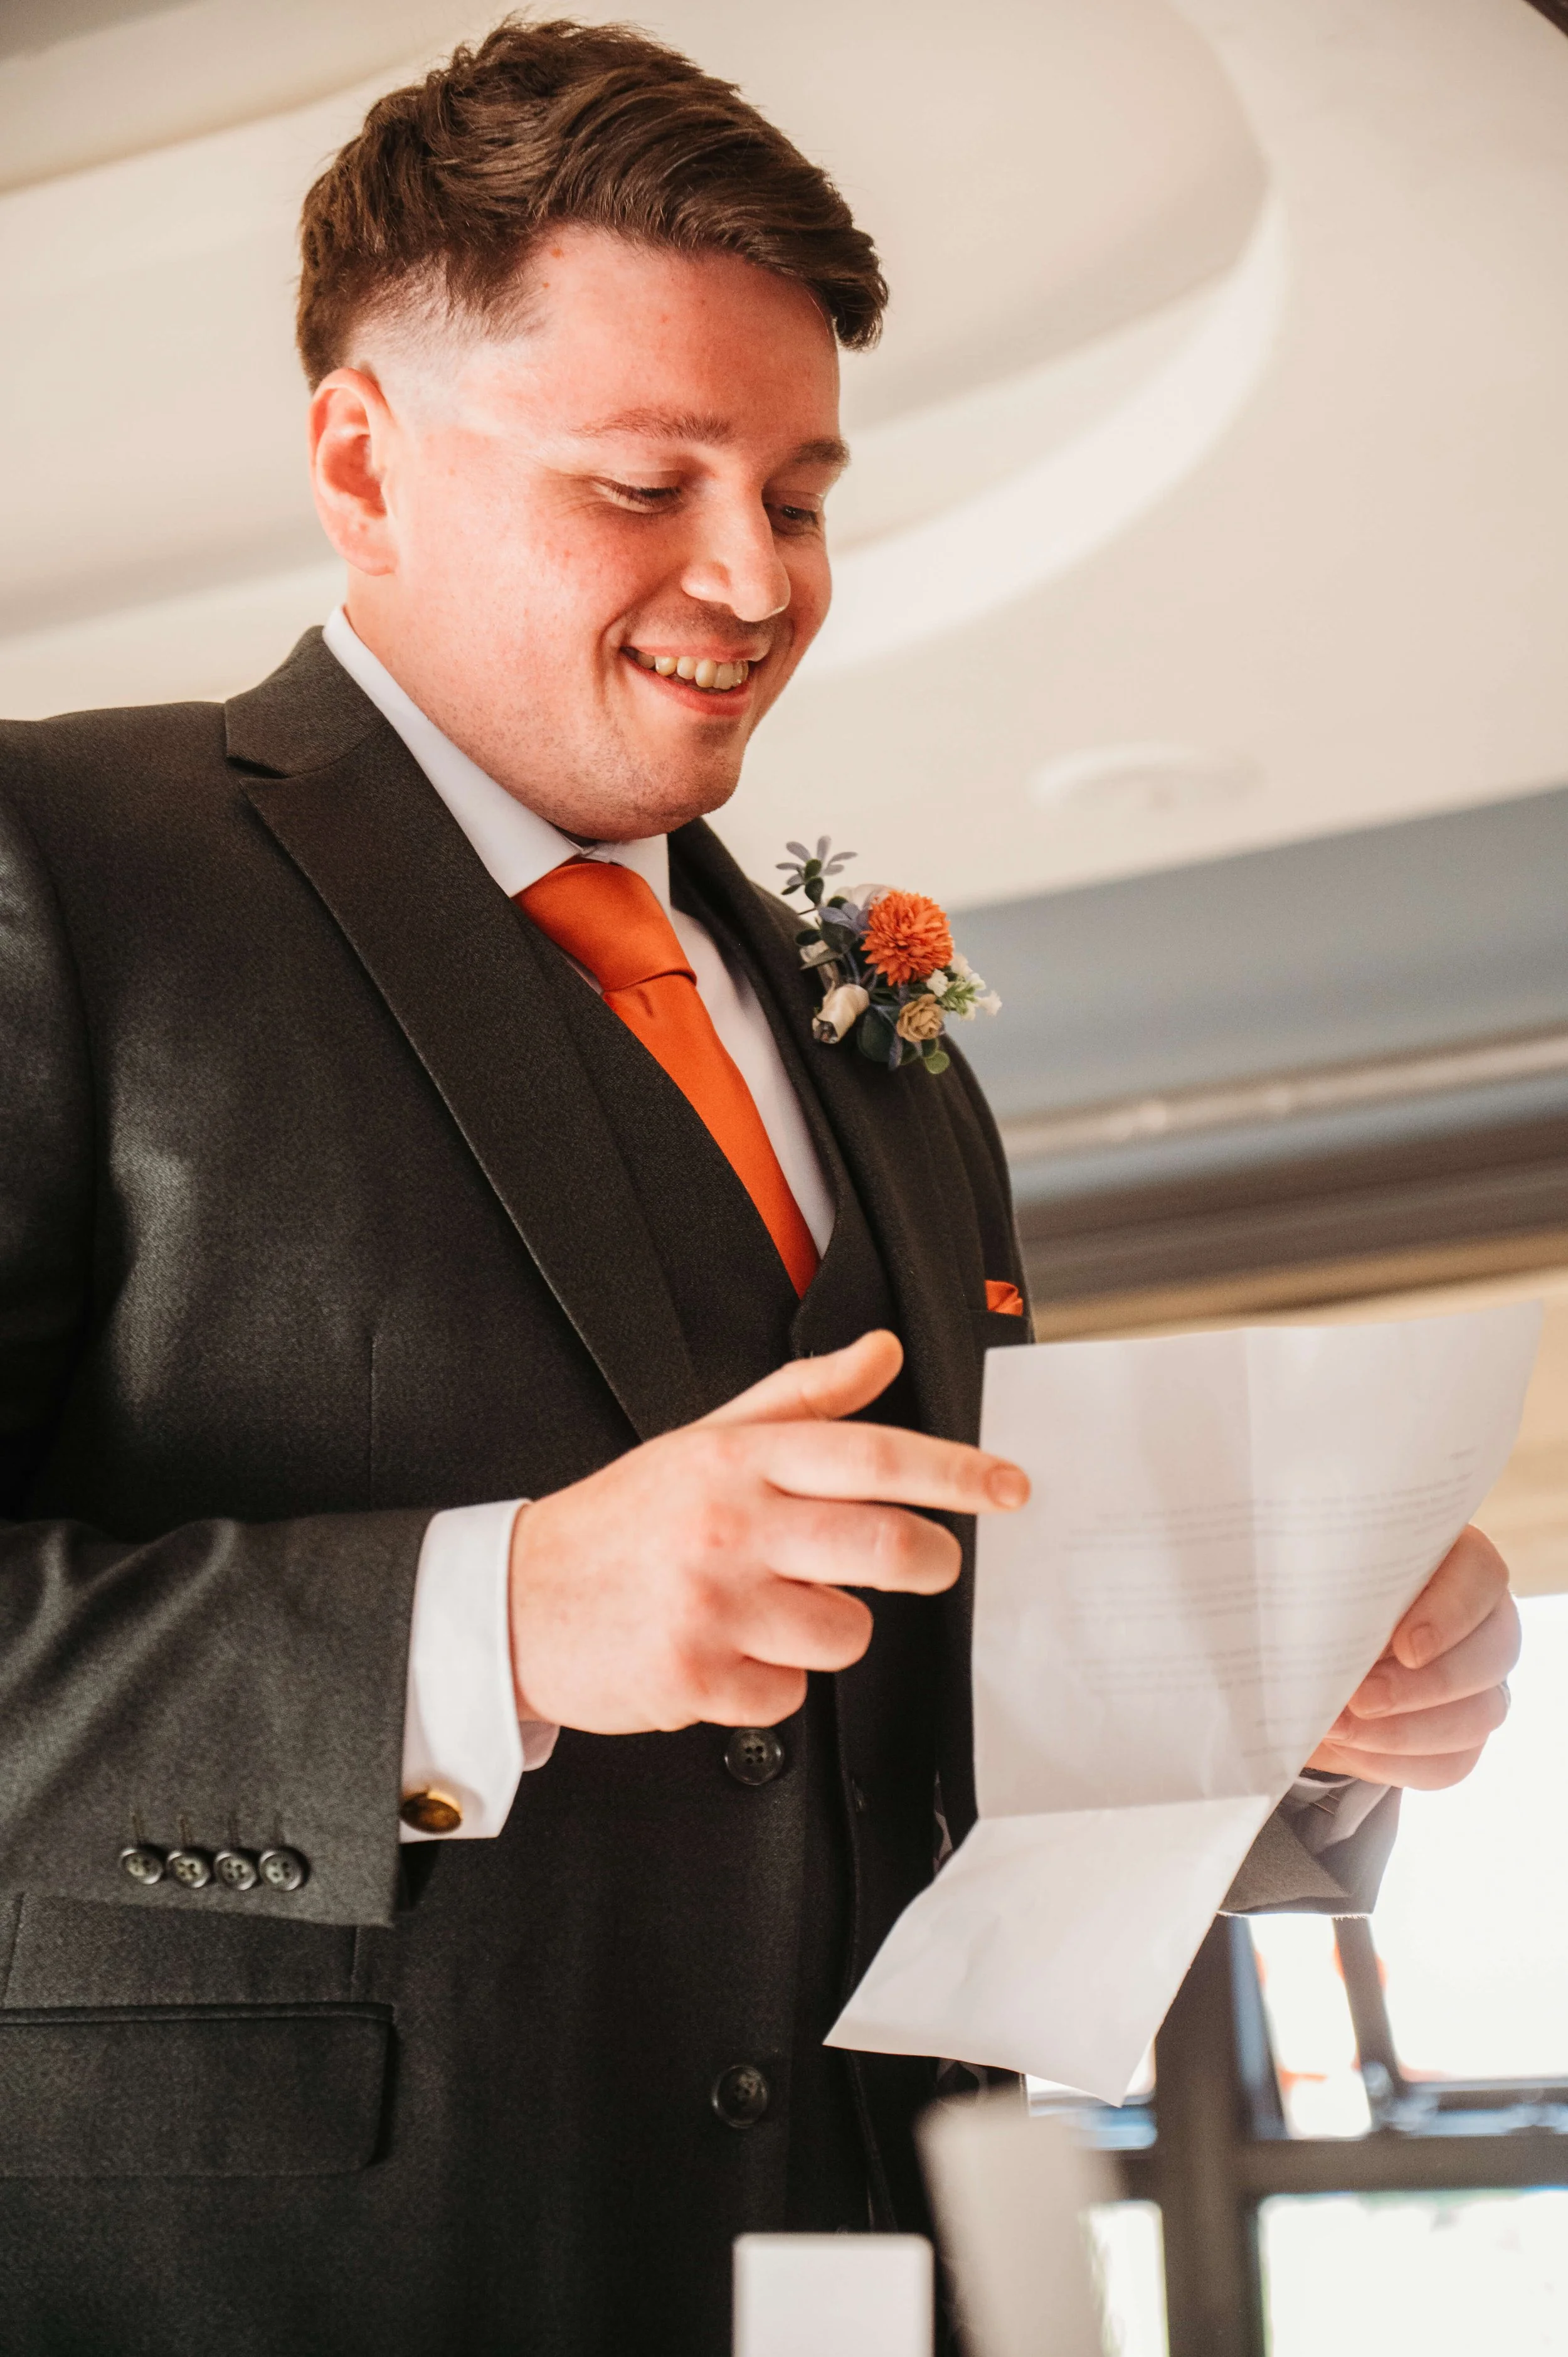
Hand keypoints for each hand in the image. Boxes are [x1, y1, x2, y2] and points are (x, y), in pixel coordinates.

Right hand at [507, 1328, 1028, 1734]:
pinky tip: (729, 1653)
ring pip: (847, 1632)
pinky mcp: (696, 1678)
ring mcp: (713, 1605)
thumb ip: (802, 1397)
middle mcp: (730, 1526)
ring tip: (778, 1610)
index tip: (1008, 1486)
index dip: (956, 1473)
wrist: (515, 1600)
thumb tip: (882, 1352)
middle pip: (884, 1547)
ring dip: (832, 1629)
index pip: (874, 1456)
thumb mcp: (705, 1439)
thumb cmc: (623, 1520)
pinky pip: (790, 1694)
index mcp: (738, 1460)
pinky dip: (774, 1682)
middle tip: (931, 1561)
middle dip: (930, 1560)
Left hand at [1306, 1526, 1519, 1788]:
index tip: (1406, 1648)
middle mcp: (1479, 1619)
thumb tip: (1304, 1614)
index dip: (1451, 1613)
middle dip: (1424, 1686)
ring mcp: (1480, 1680)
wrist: (1301, 1656)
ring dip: (1408, 1731)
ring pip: (1480, 1714)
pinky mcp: (1463, 1733)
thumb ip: (1320, 1583)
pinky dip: (1401, 1761)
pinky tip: (1354, 1750)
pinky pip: (1455, 1760)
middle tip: (1360, 1700)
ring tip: (1341, 1728)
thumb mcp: (1307, 1578)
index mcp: (1449, 1559)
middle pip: (1493, 1651)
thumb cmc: (1307, 1598)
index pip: (1480, 1574)